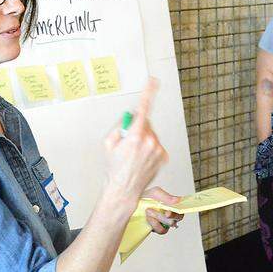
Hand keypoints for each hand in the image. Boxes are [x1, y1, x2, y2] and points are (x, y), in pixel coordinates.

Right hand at [103, 78, 167, 200]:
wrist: (123, 189)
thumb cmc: (114, 168)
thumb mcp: (108, 143)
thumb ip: (120, 126)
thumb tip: (129, 118)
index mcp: (135, 136)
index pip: (143, 109)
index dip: (148, 93)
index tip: (153, 82)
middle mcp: (150, 141)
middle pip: (146, 123)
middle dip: (138, 128)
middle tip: (128, 143)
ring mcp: (159, 149)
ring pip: (152, 134)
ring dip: (144, 139)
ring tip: (134, 155)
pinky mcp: (164, 156)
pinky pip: (156, 144)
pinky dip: (150, 148)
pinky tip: (142, 158)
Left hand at [142, 186, 183, 234]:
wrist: (132, 205)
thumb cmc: (145, 198)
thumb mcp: (155, 193)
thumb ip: (166, 196)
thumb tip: (177, 200)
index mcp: (171, 204)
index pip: (182, 208)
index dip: (180, 210)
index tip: (171, 210)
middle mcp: (170, 214)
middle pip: (178, 217)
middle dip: (171, 215)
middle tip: (164, 212)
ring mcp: (164, 222)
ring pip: (169, 224)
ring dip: (159, 217)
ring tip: (149, 211)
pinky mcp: (157, 229)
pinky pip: (161, 230)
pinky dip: (154, 224)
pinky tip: (148, 217)